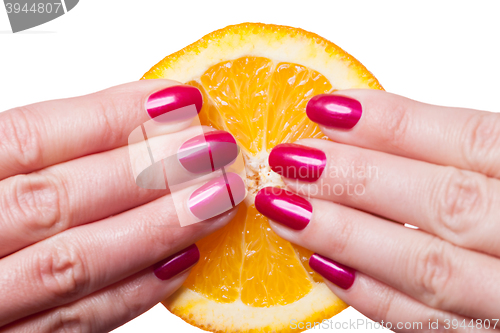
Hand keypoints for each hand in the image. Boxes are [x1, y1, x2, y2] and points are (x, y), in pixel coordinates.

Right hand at [0, 80, 241, 331]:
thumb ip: (33, 158)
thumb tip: (131, 123)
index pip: (29, 137)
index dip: (109, 116)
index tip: (178, 99)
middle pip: (59, 199)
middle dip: (147, 171)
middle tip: (217, 150)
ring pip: (74, 264)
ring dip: (156, 229)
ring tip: (219, 199)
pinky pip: (77, 325)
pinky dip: (133, 293)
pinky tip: (183, 263)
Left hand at [255, 90, 499, 331]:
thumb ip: (468, 152)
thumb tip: (368, 127)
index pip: (471, 140)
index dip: (392, 123)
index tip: (324, 108)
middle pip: (442, 202)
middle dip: (355, 179)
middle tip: (287, 160)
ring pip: (428, 267)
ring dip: (346, 237)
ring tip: (285, 210)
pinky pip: (430, 325)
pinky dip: (374, 297)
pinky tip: (323, 268)